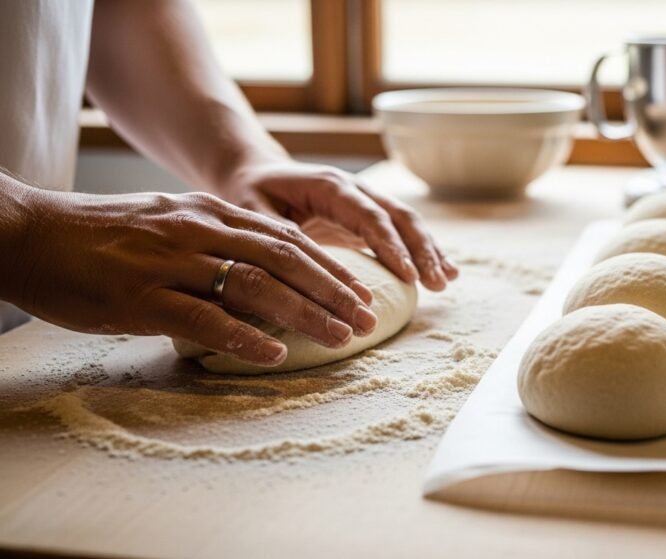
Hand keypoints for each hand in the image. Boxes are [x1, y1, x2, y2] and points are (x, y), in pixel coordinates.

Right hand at [10, 188, 380, 366]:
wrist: (27, 233)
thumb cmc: (96, 236)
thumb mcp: (164, 223)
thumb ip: (210, 240)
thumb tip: (255, 271)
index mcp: (206, 213)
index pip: (284, 237)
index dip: (328, 265)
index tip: (360, 289)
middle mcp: (196, 231)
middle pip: (283, 259)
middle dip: (333, 290)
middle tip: (367, 318)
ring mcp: (169, 262)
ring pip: (254, 285)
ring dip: (305, 313)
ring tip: (341, 337)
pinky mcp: (140, 297)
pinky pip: (203, 318)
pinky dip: (245, 336)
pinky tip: (276, 354)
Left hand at [219, 160, 458, 291]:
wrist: (253, 171)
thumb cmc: (248, 191)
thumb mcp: (251, 211)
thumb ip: (277, 236)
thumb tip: (300, 269)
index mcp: (329, 186)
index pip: (368, 216)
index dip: (391, 246)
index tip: (409, 276)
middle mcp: (354, 189)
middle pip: (398, 217)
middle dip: (421, 250)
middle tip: (436, 283)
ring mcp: (364, 201)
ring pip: (406, 223)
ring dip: (429, 251)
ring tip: (446, 281)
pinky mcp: (366, 217)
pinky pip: (401, 233)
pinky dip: (423, 252)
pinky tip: (444, 273)